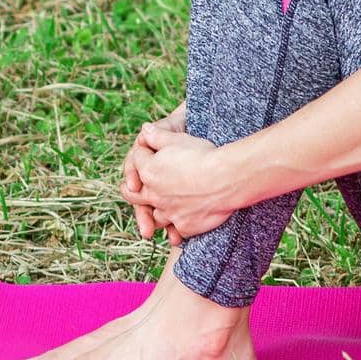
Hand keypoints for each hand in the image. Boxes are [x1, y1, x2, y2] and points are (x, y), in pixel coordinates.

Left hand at [120, 123, 235, 240]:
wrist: (227, 178)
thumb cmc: (203, 155)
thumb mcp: (179, 138)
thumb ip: (158, 135)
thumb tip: (145, 129)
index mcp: (149, 170)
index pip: (137, 160)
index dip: (142, 154)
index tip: (148, 151)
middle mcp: (153, 194)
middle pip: (133, 194)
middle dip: (133, 189)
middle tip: (134, 187)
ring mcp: (168, 212)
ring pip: (153, 216)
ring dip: (154, 213)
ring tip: (159, 209)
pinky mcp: (184, 225)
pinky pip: (176, 230)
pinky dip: (176, 228)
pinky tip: (180, 227)